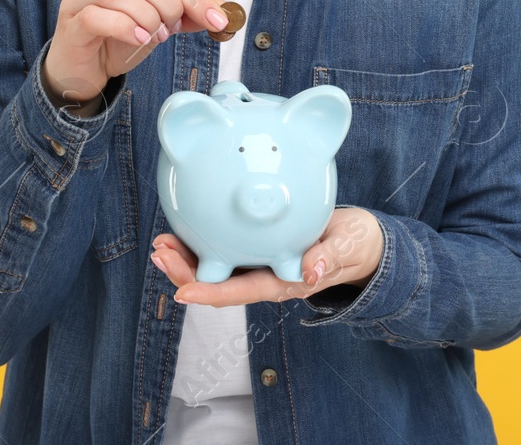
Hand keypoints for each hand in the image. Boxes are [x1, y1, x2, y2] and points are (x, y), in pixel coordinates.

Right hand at [43, 0, 230, 110]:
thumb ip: (185, 13)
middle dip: (166, 5)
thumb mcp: (157, 23)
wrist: (84, 72)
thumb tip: (222, 10)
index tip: (215, 19)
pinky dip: (124, 27)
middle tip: (170, 29)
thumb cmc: (116, 41)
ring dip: (146, 17)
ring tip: (153, 36)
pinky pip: (96, 16)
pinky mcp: (69, 20)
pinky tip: (138, 40)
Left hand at [150, 208, 383, 307]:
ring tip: (161, 244)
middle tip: (160, 253)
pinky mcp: (258, 248)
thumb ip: (329, 258)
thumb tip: (312, 273)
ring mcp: (259, 263)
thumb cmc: (353, 246)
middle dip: (184, 272)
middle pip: (216, 283)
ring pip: (215, 268)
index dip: (210, 293)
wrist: (360, 241)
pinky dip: (201, 241)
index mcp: (282, 282)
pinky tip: (185, 226)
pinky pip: (223, 250)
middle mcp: (264, 277)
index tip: (182, 292)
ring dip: (186, 259)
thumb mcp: (347, 248)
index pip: (240, 292)